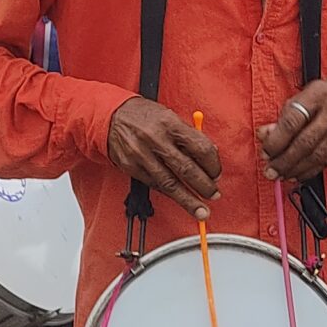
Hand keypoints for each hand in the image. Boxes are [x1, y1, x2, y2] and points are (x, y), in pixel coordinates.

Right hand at [106, 97, 220, 219]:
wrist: (110, 115)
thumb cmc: (143, 115)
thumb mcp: (169, 116)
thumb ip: (188, 135)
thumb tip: (209, 156)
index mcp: (170, 124)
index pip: (201, 148)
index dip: (213, 165)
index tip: (216, 173)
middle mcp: (156, 140)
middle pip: (187, 169)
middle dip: (205, 186)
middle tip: (214, 194)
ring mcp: (142, 155)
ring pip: (171, 184)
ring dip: (189, 200)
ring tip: (202, 211)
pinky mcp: (132, 167)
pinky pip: (155, 185)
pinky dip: (170, 194)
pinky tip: (179, 198)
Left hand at [256, 79, 326, 183]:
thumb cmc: (323, 97)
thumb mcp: (302, 97)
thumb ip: (283, 117)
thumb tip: (264, 135)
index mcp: (318, 94)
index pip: (293, 121)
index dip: (276, 140)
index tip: (266, 152)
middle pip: (305, 142)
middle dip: (284, 161)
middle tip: (270, 171)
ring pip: (317, 155)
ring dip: (295, 169)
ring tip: (281, 175)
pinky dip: (309, 171)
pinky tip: (297, 174)